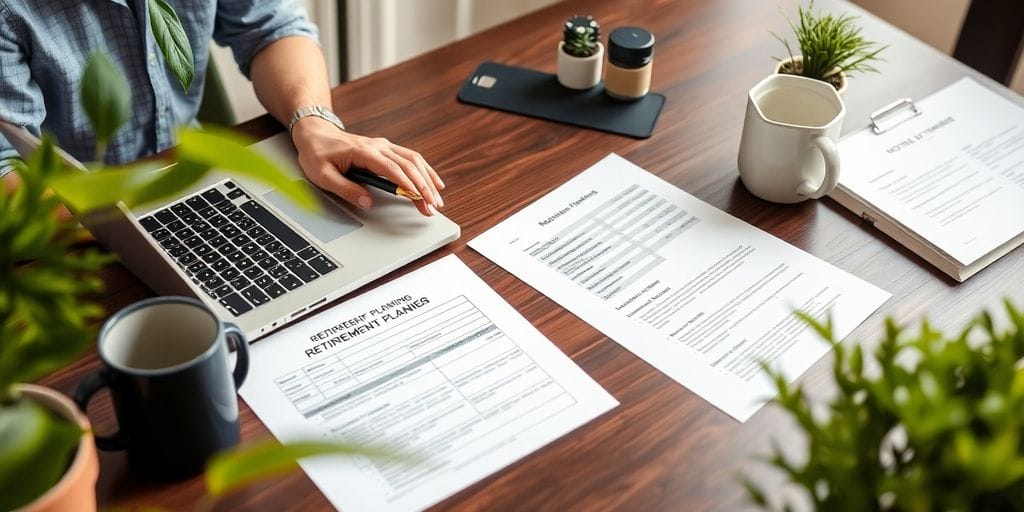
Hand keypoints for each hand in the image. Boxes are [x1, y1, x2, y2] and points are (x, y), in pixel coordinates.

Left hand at [290, 117, 444, 215]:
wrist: (315, 133)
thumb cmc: (317, 153)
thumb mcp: (322, 175)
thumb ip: (345, 189)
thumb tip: (367, 201)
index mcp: (364, 152)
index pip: (393, 169)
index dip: (408, 184)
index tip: (419, 198)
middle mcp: (378, 146)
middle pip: (409, 165)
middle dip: (424, 187)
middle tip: (432, 206)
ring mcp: (384, 146)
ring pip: (414, 160)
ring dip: (428, 179)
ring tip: (437, 198)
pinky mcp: (386, 148)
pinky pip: (410, 157)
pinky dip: (425, 170)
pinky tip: (434, 181)